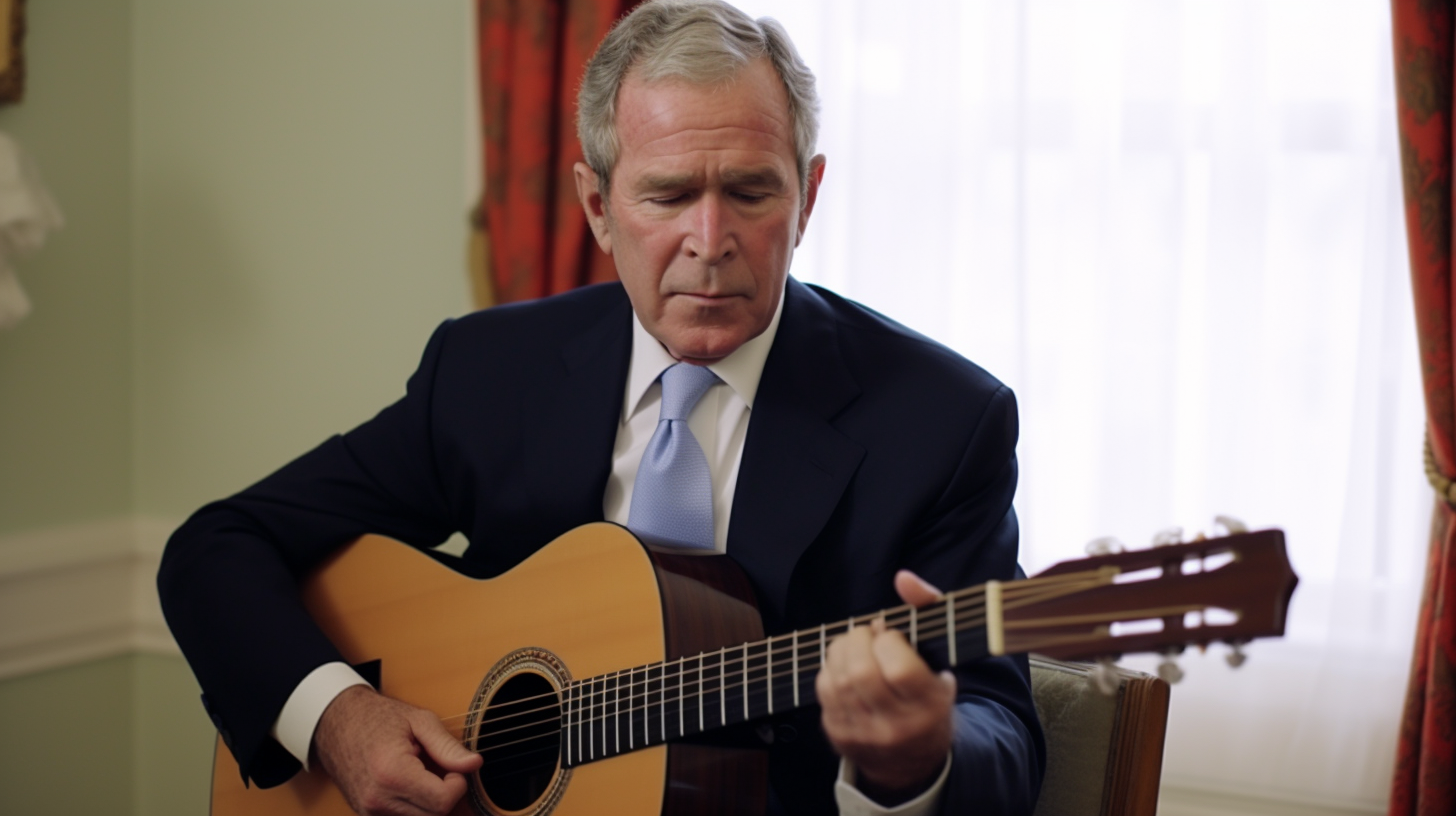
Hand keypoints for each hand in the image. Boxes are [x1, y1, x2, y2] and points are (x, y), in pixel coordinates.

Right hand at [313, 685, 482, 815]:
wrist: (336, 723)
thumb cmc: (378, 717)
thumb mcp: (419, 721)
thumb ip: (447, 746)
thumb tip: (475, 764)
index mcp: (392, 774)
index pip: (442, 802)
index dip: (457, 785)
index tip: (453, 768)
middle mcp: (377, 800)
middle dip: (445, 795)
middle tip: (439, 769)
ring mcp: (369, 811)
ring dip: (430, 802)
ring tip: (422, 773)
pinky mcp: (367, 815)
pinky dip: (414, 807)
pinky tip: (411, 785)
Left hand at [816, 570, 955, 803]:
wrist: (913, 761)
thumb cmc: (928, 696)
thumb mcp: (941, 656)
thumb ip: (927, 608)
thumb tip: (903, 577)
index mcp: (928, 706)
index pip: (898, 666)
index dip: (888, 640)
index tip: (890, 635)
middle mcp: (896, 726)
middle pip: (860, 672)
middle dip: (857, 640)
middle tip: (866, 635)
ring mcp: (865, 734)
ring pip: (836, 680)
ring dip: (840, 651)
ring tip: (855, 647)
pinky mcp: (840, 737)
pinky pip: (822, 692)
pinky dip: (830, 670)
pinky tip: (845, 668)